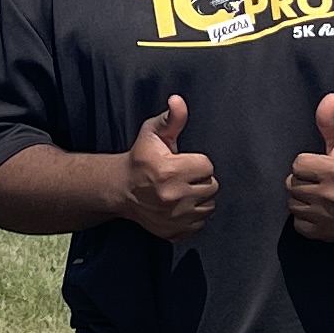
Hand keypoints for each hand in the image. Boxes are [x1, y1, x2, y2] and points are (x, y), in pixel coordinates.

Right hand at [121, 96, 220, 242]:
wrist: (122, 189)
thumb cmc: (140, 158)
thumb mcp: (153, 133)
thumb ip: (171, 118)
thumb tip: (178, 100)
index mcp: (170, 171)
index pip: (207, 166)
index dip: (197, 162)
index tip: (182, 162)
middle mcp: (173, 197)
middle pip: (212, 186)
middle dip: (200, 179)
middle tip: (182, 176)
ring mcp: (175, 217)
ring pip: (209, 205)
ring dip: (199, 197)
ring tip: (182, 189)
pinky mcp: (175, 231)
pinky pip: (201, 223)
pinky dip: (194, 215)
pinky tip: (180, 205)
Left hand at [286, 92, 333, 240]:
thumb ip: (330, 119)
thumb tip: (329, 98)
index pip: (298, 165)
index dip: (307, 162)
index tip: (320, 162)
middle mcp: (333, 196)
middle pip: (292, 185)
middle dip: (303, 179)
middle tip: (318, 178)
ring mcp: (330, 217)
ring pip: (293, 205)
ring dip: (301, 198)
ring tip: (317, 192)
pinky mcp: (328, 233)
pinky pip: (299, 225)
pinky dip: (305, 218)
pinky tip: (318, 208)